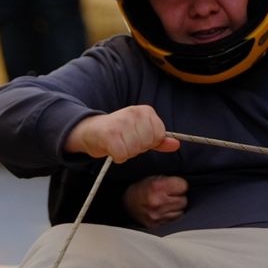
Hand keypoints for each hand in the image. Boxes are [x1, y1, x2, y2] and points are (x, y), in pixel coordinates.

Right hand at [63, 105, 179, 162]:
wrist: (90, 130)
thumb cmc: (118, 133)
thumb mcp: (141, 133)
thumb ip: (159, 140)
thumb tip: (176, 144)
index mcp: (145, 111)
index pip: (159, 134)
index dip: (148, 142)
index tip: (136, 137)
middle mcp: (134, 113)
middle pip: (147, 143)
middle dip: (137, 148)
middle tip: (125, 141)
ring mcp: (122, 122)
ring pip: (135, 150)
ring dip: (126, 152)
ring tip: (118, 144)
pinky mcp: (110, 134)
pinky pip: (122, 155)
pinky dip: (117, 156)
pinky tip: (112, 149)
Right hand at [123, 176, 187, 228]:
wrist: (125, 204)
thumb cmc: (140, 189)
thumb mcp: (153, 178)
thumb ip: (169, 180)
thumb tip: (185, 185)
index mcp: (157, 187)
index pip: (183, 186)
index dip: (180, 185)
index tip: (175, 185)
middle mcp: (158, 202)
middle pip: (183, 200)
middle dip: (178, 197)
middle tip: (169, 195)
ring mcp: (157, 216)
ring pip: (180, 211)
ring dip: (176, 207)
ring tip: (165, 203)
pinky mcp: (157, 225)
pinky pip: (174, 220)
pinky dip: (171, 215)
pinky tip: (163, 211)